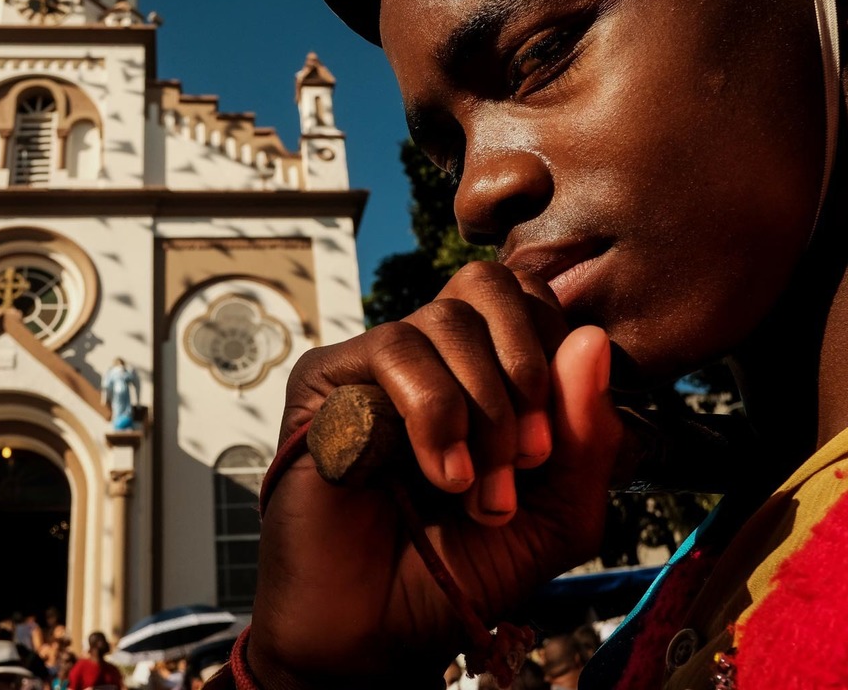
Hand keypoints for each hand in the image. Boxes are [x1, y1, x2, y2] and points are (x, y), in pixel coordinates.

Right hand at [247, 263, 623, 686]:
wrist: (377, 632)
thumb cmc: (459, 573)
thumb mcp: (556, 514)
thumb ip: (586, 437)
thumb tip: (592, 340)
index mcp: (481, 374)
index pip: (528, 299)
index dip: (554, 350)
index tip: (551, 446)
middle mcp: (428, 359)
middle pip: (487, 285)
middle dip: (524, 368)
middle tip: (525, 458)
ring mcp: (373, 367)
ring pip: (444, 321)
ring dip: (481, 411)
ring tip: (474, 489)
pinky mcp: (324, 383)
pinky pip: (393, 351)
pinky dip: (434, 414)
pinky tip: (441, 475)